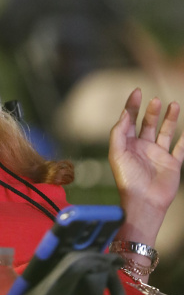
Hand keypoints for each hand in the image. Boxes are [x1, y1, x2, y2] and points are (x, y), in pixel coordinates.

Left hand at [109, 89, 183, 237]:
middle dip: (151, 111)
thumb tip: (125, 112)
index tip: (138, 91)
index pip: (130, 120)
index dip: (133, 105)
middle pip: (148, 123)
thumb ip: (119, 131)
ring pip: (166, 132)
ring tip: (174, 104)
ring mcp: (159, 155)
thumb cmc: (127, 179)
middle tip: (156, 99)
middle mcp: (143, 147)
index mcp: (128, 144)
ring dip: (170, 119)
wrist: (143, 202)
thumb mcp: (117, 152)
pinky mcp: (172, 165)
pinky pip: (181, 149)